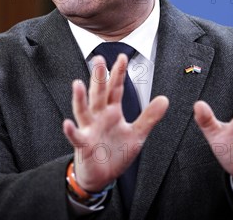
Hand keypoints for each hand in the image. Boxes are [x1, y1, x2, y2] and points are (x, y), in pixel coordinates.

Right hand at [63, 54, 168, 191]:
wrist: (102, 176)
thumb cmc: (115, 152)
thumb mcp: (137, 134)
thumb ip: (149, 117)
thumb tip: (165, 99)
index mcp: (112, 111)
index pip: (116, 88)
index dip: (119, 73)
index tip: (122, 57)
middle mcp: (99, 116)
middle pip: (99, 94)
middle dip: (99, 78)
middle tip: (99, 60)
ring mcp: (89, 129)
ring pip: (83, 110)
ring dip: (80, 98)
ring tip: (78, 84)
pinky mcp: (83, 145)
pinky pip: (76, 136)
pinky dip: (71, 130)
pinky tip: (68, 123)